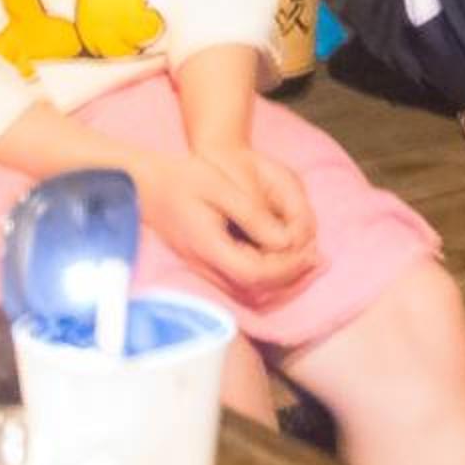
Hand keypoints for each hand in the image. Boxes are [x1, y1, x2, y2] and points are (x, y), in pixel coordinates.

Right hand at [132, 148, 319, 303]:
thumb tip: (285, 240)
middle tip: (319, 260)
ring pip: (247, 286)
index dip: (287, 267)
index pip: (255, 274)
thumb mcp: (221, 187)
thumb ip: (253, 214)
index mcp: (209, 247)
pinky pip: (239, 276)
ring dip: (280, 276)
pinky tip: (281, 255)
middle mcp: (205, 263)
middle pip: (254, 287)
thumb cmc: (183, 177)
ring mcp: (202, 264)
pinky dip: (265, 270)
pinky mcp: (203, 259)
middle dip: (290, 276)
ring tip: (308, 260)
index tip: (311, 252)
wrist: (145, 182)